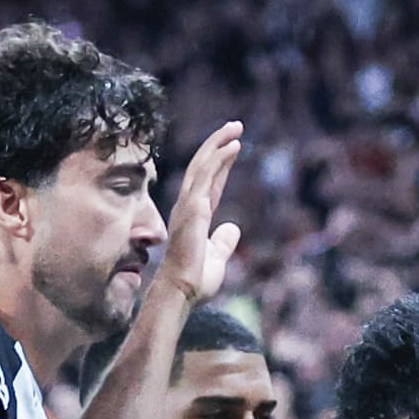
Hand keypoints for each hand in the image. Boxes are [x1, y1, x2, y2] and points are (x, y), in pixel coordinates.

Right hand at [154, 121, 245, 307]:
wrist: (182, 291)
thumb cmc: (195, 280)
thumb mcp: (217, 258)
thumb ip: (224, 242)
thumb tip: (233, 228)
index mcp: (196, 216)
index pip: (210, 182)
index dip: (222, 164)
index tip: (234, 147)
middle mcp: (189, 205)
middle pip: (204, 166)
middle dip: (218, 144)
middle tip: (236, 127)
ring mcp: (188, 205)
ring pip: (203, 165)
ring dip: (219, 143)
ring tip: (236, 127)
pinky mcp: (192, 208)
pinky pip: (206, 176)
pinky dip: (218, 158)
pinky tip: (232, 146)